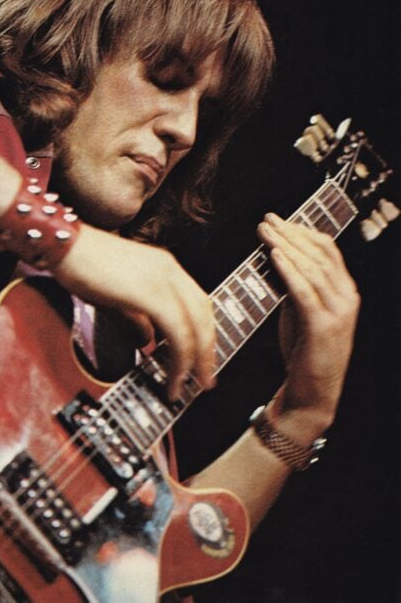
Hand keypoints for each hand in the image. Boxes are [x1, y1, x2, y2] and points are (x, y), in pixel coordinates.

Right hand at [55, 224, 215, 399]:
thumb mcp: (115, 294)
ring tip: (188, 384)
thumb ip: (135, 317)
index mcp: (165, 266)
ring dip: (195, 360)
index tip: (201, 358)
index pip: (198, 302)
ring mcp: (163, 278)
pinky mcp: (151, 292)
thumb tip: (147, 339)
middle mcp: (170, 269)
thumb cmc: (81, 264)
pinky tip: (174, 374)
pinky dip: (180, 357)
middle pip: (203, 314)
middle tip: (204, 379)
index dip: (203, 332)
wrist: (62, 243)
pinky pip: (177, 330)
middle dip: (207, 351)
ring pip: (195, 325)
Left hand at [258, 213, 359, 435]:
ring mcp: (338, 312)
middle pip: (319, 254)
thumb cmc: (304, 351)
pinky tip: (274, 255)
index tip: (278, 220)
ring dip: (286, 246)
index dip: (302, 231)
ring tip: (265, 232)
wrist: (312, 392)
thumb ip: (297, 286)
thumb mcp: (302, 310)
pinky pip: (304, 291)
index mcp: (345, 291)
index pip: (328, 250)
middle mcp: (347, 298)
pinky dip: (289, 270)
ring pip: (312, 268)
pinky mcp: (323, 326)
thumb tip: (278, 256)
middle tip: (267, 220)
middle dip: (291, 233)